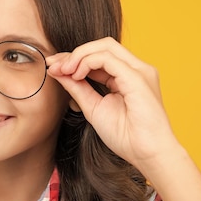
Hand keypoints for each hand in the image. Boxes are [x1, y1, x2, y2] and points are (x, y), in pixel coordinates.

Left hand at [46, 37, 181, 177]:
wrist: (147, 155)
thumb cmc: (126, 137)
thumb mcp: (93, 107)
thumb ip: (77, 88)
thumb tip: (57, 71)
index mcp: (128, 76)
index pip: (99, 56)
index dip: (74, 58)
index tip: (53, 67)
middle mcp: (136, 69)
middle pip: (102, 45)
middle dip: (75, 53)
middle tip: (54, 66)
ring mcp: (139, 71)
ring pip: (105, 46)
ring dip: (79, 55)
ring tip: (64, 70)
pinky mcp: (137, 78)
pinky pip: (108, 58)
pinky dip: (87, 62)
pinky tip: (76, 75)